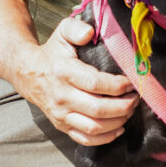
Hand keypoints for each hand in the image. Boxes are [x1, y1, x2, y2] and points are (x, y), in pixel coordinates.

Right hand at [17, 16, 138, 145]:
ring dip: (117, 121)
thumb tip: (89, 33)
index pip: (95, 83)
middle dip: (123, 105)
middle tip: (136, 98)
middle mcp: (61, 96)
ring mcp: (61, 114)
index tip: (131, 82)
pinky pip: (85, 139)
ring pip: (94, 127)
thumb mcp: (62, 32)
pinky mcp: (62, 126)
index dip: (117, 85)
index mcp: (64, 72)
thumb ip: (76, 28)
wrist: (29, 73)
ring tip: (130, 110)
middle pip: (98, 109)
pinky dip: (105, 138)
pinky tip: (119, 128)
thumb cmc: (53, 52)